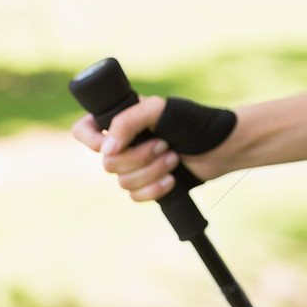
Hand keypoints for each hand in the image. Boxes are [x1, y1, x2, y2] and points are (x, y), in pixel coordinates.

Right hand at [71, 96, 216, 201]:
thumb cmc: (193, 121)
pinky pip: (135, 196)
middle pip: (107, 162)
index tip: (110, 144)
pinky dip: (154, 190)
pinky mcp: (149, 183)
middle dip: (139, 157)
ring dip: (151, 172)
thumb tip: (105, 150)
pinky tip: (171, 180)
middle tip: (165, 144)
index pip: (83, 129)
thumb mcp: (159, 110)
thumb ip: (127, 122)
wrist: (223, 147)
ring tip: (174, 158)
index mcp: (122, 119)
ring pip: (122, 181)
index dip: (90, 140)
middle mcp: (125, 142)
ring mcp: (136, 164)